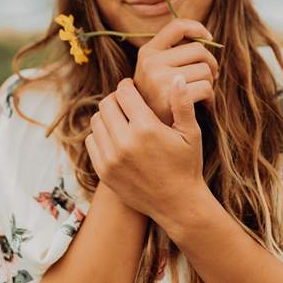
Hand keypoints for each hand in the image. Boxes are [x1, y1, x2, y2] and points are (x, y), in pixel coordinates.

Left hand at [84, 76, 206, 219]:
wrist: (177, 204)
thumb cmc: (187, 165)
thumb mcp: (191, 133)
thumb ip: (182, 104)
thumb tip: (178, 78)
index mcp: (146, 128)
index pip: (123, 93)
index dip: (127, 86)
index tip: (131, 88)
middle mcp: (125, 142)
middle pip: (107, 104)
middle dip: (116, 99)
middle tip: (126, 103)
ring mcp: (111, 158)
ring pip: (97, 121)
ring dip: (107, 116)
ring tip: (121, 120)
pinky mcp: (104, 171)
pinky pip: (91, 141)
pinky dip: (100, 136)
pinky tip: (115, 138)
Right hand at [134, 18, 218, 124]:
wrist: (147, 132)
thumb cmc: (158, 100)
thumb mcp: (155, 72)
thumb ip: (173, 53)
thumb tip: (206, 37)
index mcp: (147, 52)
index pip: (177, 26)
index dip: (198, 28)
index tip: (209, 38)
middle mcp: (150, 62)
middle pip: (198, 50)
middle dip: (210, 64)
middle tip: (209, 77)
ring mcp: (159, 79)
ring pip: (205, 70)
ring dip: (210, 82)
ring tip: (202, 92)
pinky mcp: (170, 97)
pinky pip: (206, 88)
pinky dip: (210, 97)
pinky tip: (203, 104)